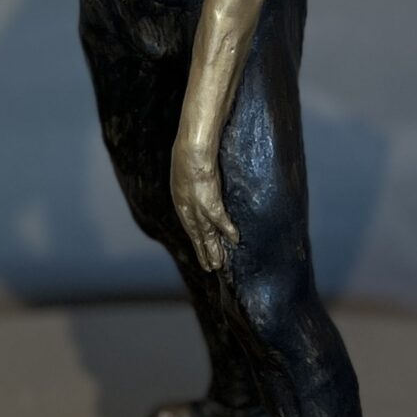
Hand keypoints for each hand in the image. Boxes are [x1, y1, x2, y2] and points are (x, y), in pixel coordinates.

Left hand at [172, 131, 238, 274]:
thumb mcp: (184, 169)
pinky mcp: (211, 205)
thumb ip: (190, 178)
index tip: (201, 250)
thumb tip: (197, 177)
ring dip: (214, 250)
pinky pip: (222, 223)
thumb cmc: (188, 152)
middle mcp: (188, 209)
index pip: (190, 225)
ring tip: (219, 264)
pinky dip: (228, 231)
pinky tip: (235, 241)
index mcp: (180, 200)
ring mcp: (199, 209)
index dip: (196, 239)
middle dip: (204, 251)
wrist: (191, 149)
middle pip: (198, 235)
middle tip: (210, 266)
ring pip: (208, 235)